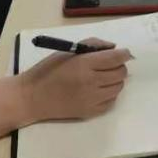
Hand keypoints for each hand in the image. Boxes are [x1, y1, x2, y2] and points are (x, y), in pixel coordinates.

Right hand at [17, 40, 131, 122]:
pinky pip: (111, 101)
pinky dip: (109, 94)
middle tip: (109, 65)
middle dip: (119, 66)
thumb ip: (93, 45)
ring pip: (118, 87)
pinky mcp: (90, 112)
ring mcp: (92, 100)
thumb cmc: (49, 70)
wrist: (32, 98)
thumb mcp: (69, 51)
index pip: (116, 58)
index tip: (124, 53)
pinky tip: (97, 90)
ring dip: (114, 80)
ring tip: (102, 77)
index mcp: (84, 64)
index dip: (124, 54)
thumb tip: (114, 48)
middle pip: (121, 73)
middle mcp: (91, 82)